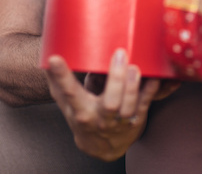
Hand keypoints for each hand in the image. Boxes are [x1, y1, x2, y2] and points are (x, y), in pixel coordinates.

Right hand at [44, 49, 159, 160]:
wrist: (100, 148)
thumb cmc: (83, 118)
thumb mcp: (68, 105)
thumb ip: (59, 83)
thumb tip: (47, 57)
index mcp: (80, 111)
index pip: (69, 93)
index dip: (61, 76)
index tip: (55, 60)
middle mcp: (101, 118)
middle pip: (110, 102)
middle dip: (116, 79)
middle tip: (119, 54)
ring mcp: (120, 121)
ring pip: (129, 106)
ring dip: (134, 86)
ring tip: (135, 67)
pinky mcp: (136, 119)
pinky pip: (146, 104)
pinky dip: (151, 90)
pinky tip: (154, 76)